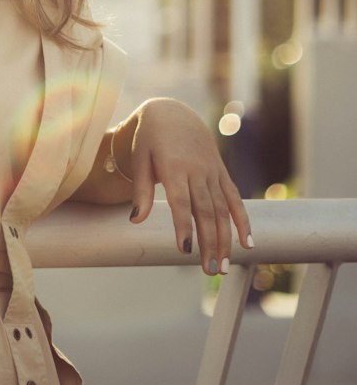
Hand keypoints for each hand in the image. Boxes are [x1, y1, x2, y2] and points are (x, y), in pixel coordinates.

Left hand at [126, 98, 252, 274]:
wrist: (173, 113)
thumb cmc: (150, 139)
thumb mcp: (140, 159)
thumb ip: (140, 190)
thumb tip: (136, 220)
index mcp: (174, 167)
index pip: (181, 201)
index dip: (184, 225)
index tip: (186, 250)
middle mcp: (197, 171)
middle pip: (206, 212)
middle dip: (209, 243)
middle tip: (210, 271)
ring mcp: (213, 172)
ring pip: (222, 210)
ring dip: (225, 240)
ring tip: (224, 266)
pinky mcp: (222, 173)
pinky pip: (235, 199)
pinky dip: (243, 221)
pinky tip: (248, 243)